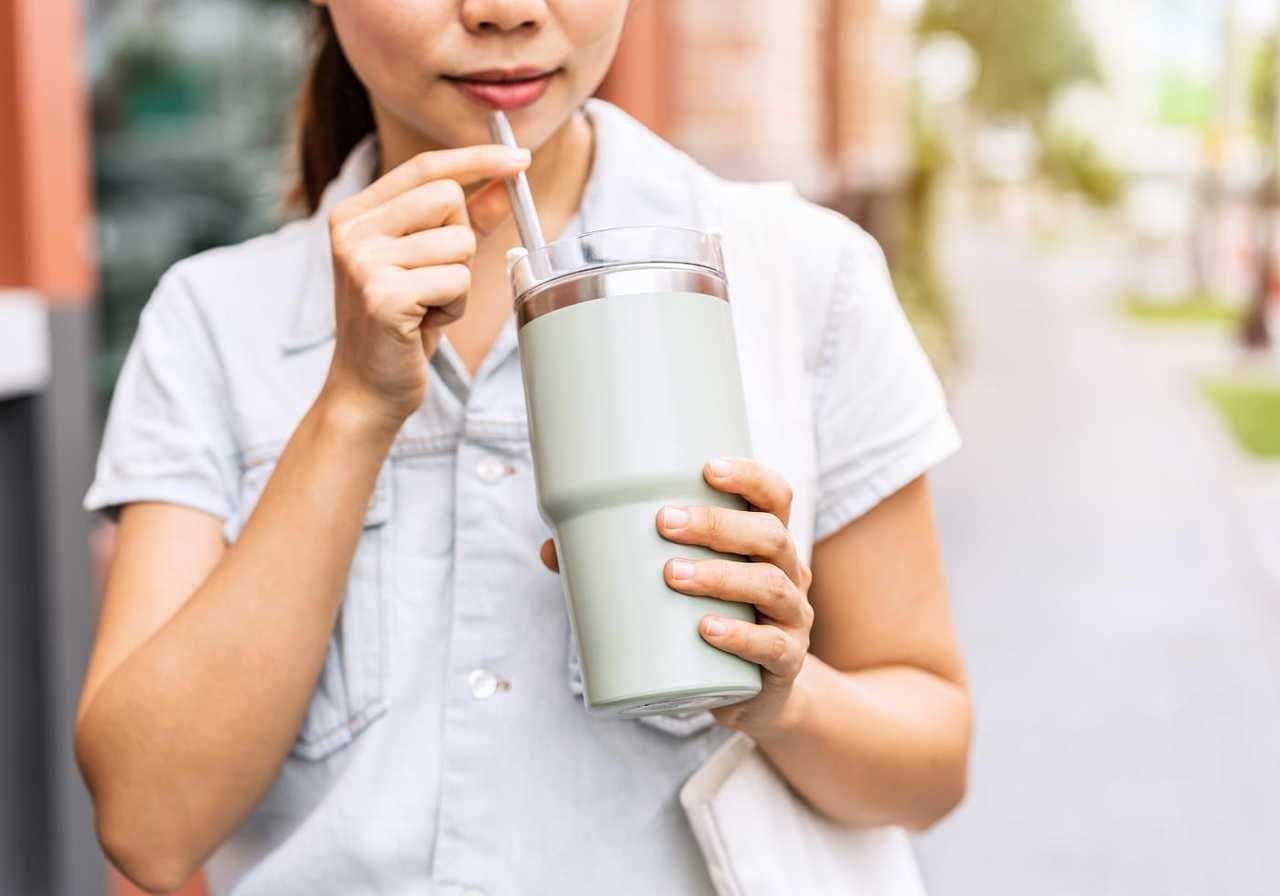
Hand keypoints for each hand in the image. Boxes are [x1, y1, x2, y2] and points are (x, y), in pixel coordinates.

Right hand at [321, 144, 530, 427]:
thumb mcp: (431, 263)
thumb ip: (467, 219)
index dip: (478, 159)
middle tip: (435, 280)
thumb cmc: (401, 325)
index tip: (521, 157)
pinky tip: (425, 324)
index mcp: (356, 213)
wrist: (367, 388)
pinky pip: (457, 280)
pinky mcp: (383, 296)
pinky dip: (454, 307)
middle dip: (462, 241)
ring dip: (459, 282)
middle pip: (448, 199)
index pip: (426, 167)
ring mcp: (363, 262)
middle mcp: (351, 230)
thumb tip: (508, 180)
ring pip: (459, 243)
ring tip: (428, 306)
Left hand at [537, 457, 814, 738]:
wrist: (752, 696)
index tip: (707, 467)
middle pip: (770, 534)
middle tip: (664, 524)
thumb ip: (621, 565)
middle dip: (717, 524)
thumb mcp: (679, 589)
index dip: (749, 476)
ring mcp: (791, 619)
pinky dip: (739, 636)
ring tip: (672, 575)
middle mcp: (789, 573)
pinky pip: (772, 647)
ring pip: (771, 585)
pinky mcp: (785, 663)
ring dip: (721, 575)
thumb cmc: (708, 620)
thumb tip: (550, 550)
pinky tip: (707, 629)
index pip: (775, 496)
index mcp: (766, 543)